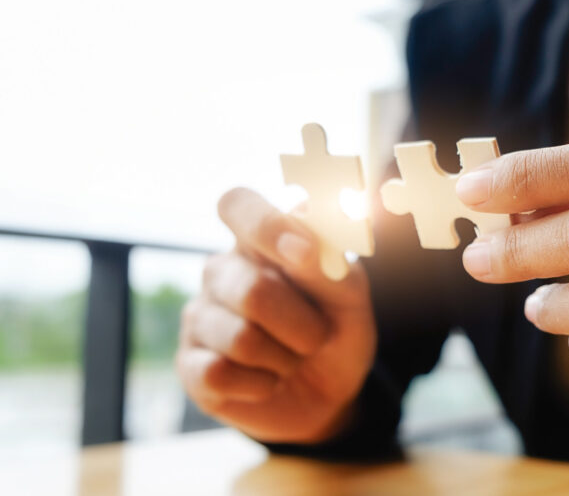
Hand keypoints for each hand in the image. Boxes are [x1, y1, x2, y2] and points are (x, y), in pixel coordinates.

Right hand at [176, 188, 376, 442]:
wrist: (331, 393)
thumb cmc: (335, 330)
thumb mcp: (349, 295)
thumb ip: (328, 262)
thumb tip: (303, 234)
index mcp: (260, 241)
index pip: (238, 205)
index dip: (267, 225)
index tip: (305, 251)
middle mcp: (222, 271)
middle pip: (252, 290)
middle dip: (302, 325)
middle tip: (318, 336)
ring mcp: (200, 317)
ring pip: (241, 339)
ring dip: (286, 359)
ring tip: (291, 359)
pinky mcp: (190, 366)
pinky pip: (220, 374)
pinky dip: (261, 384)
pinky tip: (267, 381)